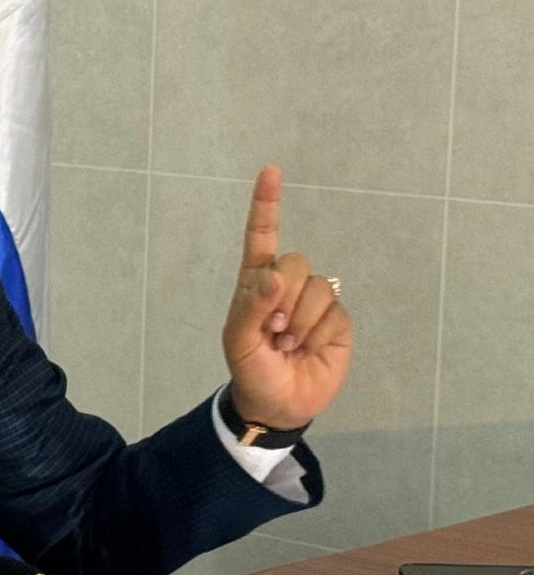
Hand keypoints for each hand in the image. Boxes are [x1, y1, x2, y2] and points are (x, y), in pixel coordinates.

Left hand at [222, 165, 353, 428]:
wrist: (277, 403)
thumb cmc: (251, 368)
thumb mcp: (238, 340)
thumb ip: (252, 305)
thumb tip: (274, 276)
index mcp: (255, 282)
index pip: (261, 237)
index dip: (266, 205)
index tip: (271, 172)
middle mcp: (286, 285)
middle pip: (295, 262)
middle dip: (283, 297)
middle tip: (272, 329)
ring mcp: (314, 301)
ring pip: (317, 287)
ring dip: (299, 321)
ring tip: (287, 344)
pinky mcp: (336, 320)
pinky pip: (334, 312)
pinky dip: (316, 334)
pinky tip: (306, 350)